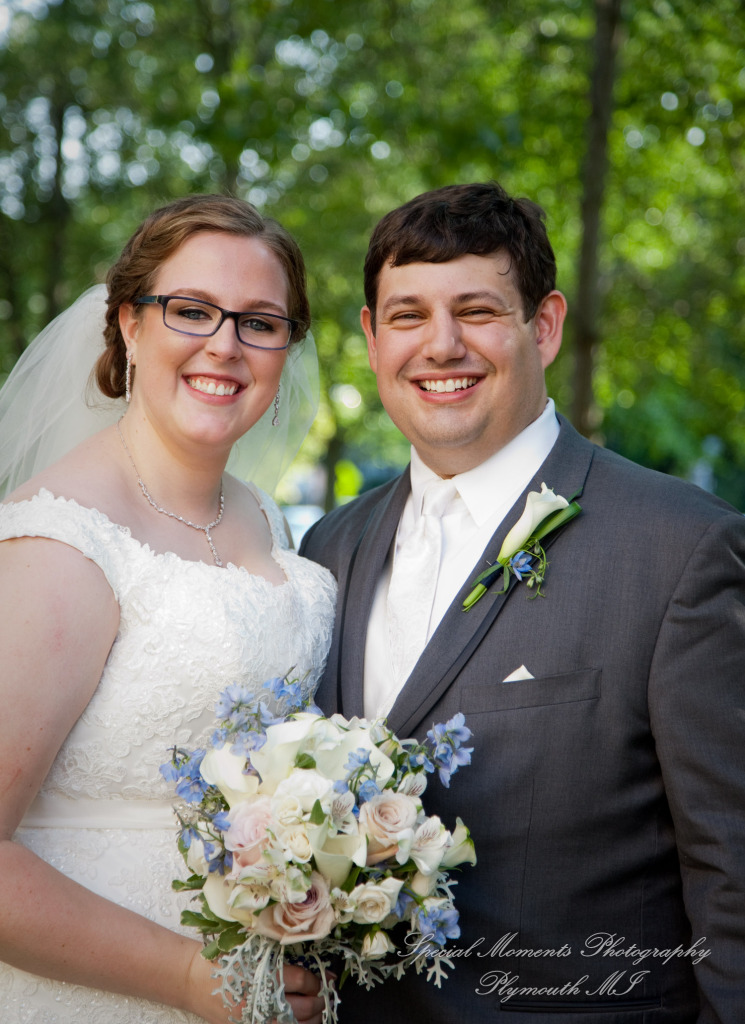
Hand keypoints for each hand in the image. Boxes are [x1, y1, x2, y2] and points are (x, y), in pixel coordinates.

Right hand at [185, 946, 329, 1023]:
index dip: (317, 981)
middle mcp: (264, 1001)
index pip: (304, 982)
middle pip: (305, 1008)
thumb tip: (311, 965)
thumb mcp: (255, 951)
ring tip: (316, 1012)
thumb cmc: (226, 960)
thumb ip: (281, 958)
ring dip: (311, 1019)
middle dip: (319, 1002)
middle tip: (323, 995)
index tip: (321, 978)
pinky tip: (297, 1022)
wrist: (195, 980)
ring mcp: (257, 1020)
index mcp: (267, 976)